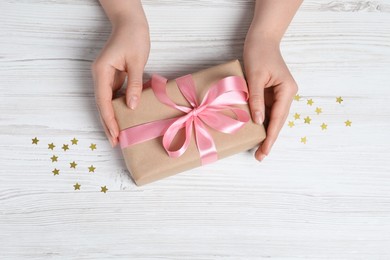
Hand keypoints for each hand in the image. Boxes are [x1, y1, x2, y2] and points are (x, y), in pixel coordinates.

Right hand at [92, 18, 149, 146]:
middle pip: (102, 104)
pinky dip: (117, 108)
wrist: (131, 23)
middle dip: (108, 123)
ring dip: (112, 118)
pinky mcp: (113, 76)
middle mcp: (99, 75)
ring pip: (106, 102)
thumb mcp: (137, 61)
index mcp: (101, 71)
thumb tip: (131, 106)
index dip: (109, 119)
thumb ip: (134, 84)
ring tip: (118, 135)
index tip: (115, 134)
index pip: (103, 101)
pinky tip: (124, 118)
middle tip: (114, 142)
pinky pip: (113, 96)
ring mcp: (105, 76)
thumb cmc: (134, 37)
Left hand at [244, 35, 297, 160]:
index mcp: (287, 90)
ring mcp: (280, 94)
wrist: (261, 39)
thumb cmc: (258, 53)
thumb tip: (258, 121)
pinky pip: (267, 110)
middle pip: (278, 121)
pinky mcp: (272, 92)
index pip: (278, 118)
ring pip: (273, 117)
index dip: (271, 136)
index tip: (264, 151)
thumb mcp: (254, 77)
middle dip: (269, 138)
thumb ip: (256, 100)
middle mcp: (287, 94)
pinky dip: (262, 120)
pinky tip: (255, 131)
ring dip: (266, 131)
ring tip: (257, 148)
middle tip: (260, 156)